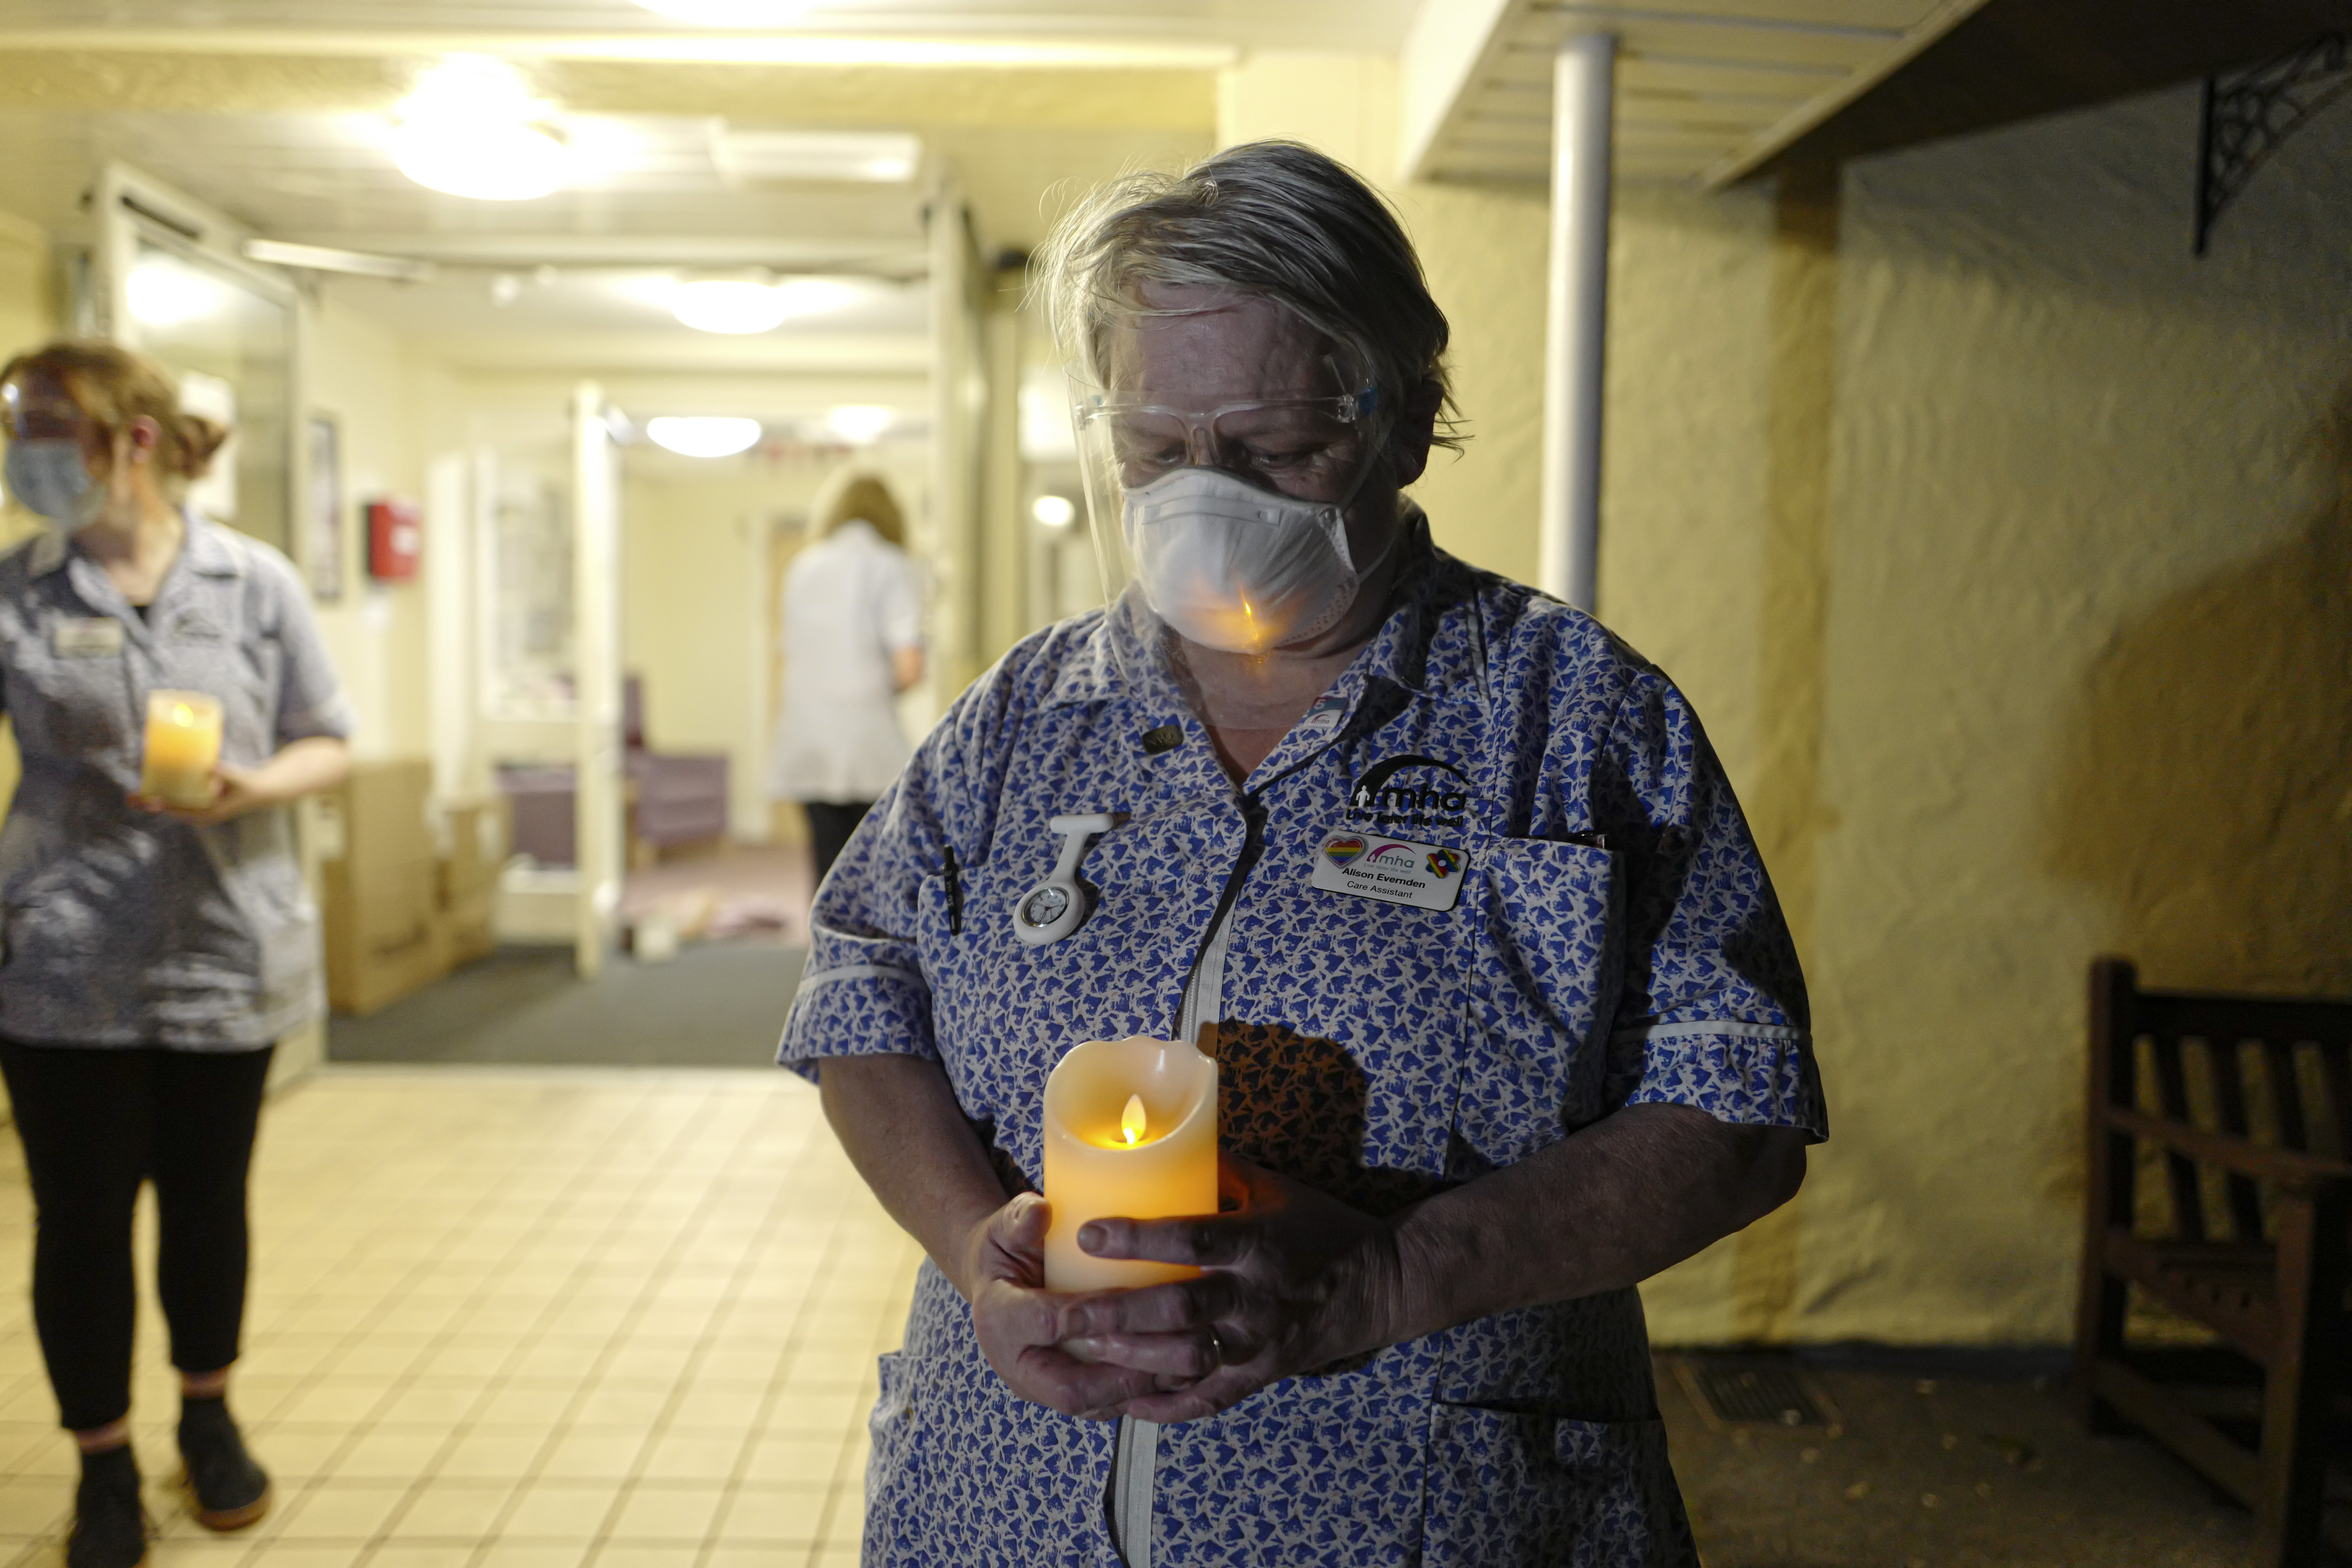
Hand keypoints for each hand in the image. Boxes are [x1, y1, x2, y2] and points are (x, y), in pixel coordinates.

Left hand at [130, 764, 276, 825]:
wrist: (259, 790)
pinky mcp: (198, 802)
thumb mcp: (239, 780)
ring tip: (133, 796)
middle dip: (149, 804)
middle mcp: (200, 814)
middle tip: (130, 798)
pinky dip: (164, 795)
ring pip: (171, 806)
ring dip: (152, 800)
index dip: (163, 805)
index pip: (181, 810)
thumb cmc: (249, 785)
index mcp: (208, 813)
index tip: (148, 801)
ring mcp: (198, 809)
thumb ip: (225, 774)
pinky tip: (152, 788)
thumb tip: (209, 768)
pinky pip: (177, 800)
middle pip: (170, 810)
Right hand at [962, 1194, 1168, 1420]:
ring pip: (1094, 1406)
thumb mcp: (1005, 1228)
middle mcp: (1018, 1366)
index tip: (1133, 1294)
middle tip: (1172, 1347)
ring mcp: (1043, 1390)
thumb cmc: (1009, 1253)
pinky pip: (1107, 1408)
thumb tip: (1041, 1210)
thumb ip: (1020, 1218)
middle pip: (1071, 1389)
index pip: (1045, 1325)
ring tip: (1186, 1362)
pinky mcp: (1068, 1398)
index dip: (1090, 1313)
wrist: (998, 1288)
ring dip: (1142, 1389)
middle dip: (1124, 1373)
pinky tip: (1181, 1374)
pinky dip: (1144, 1396)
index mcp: (999, 1320)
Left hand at [1056, 1154, 1405, 1423]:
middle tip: (1063, 1311)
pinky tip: (1122, 1402)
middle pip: (1179, 1309)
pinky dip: (1163, 1405)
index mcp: (1258, 1243)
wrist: (1379, 1287)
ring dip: (1131, 1359)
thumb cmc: (1320, 1228)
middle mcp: (1256, 1299)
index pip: (1193, 1239)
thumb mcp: (1275, 1188)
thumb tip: (1163, 1142)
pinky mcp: (1260, 1377)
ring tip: (1080, 1350)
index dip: (1139, 1238)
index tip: (1089, 1233)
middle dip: (1116, 1313)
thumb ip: (1220, 1169)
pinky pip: (1206, 1401)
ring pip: (1186, 1360)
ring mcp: (1258, 1345)